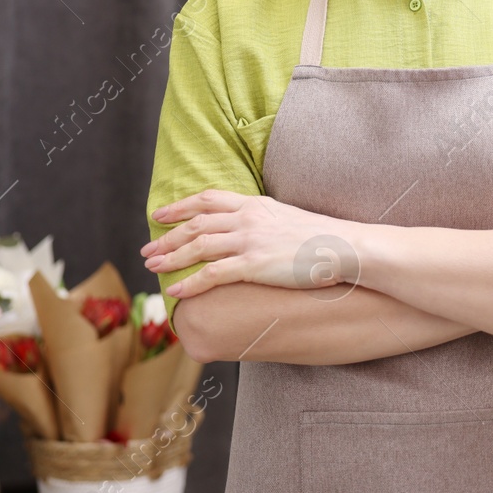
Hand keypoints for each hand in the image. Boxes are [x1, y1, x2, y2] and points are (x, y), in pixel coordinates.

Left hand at [141, 189, 358, 297]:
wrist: (344, 248)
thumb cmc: (322, 239)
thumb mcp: (288, 218)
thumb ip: (264, 221)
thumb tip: (250, 231)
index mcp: (255, 204)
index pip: (208, 200)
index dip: (180, 207)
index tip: (159, 215)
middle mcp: (248, 219)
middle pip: (196, 224)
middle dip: (167, 237)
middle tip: (148, 250)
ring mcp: (250, 241)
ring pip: (198, 247)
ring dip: (171, 258)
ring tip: (152, 269)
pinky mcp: (254, 265)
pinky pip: (213, 274)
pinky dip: (190, 283)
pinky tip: (176, 292)